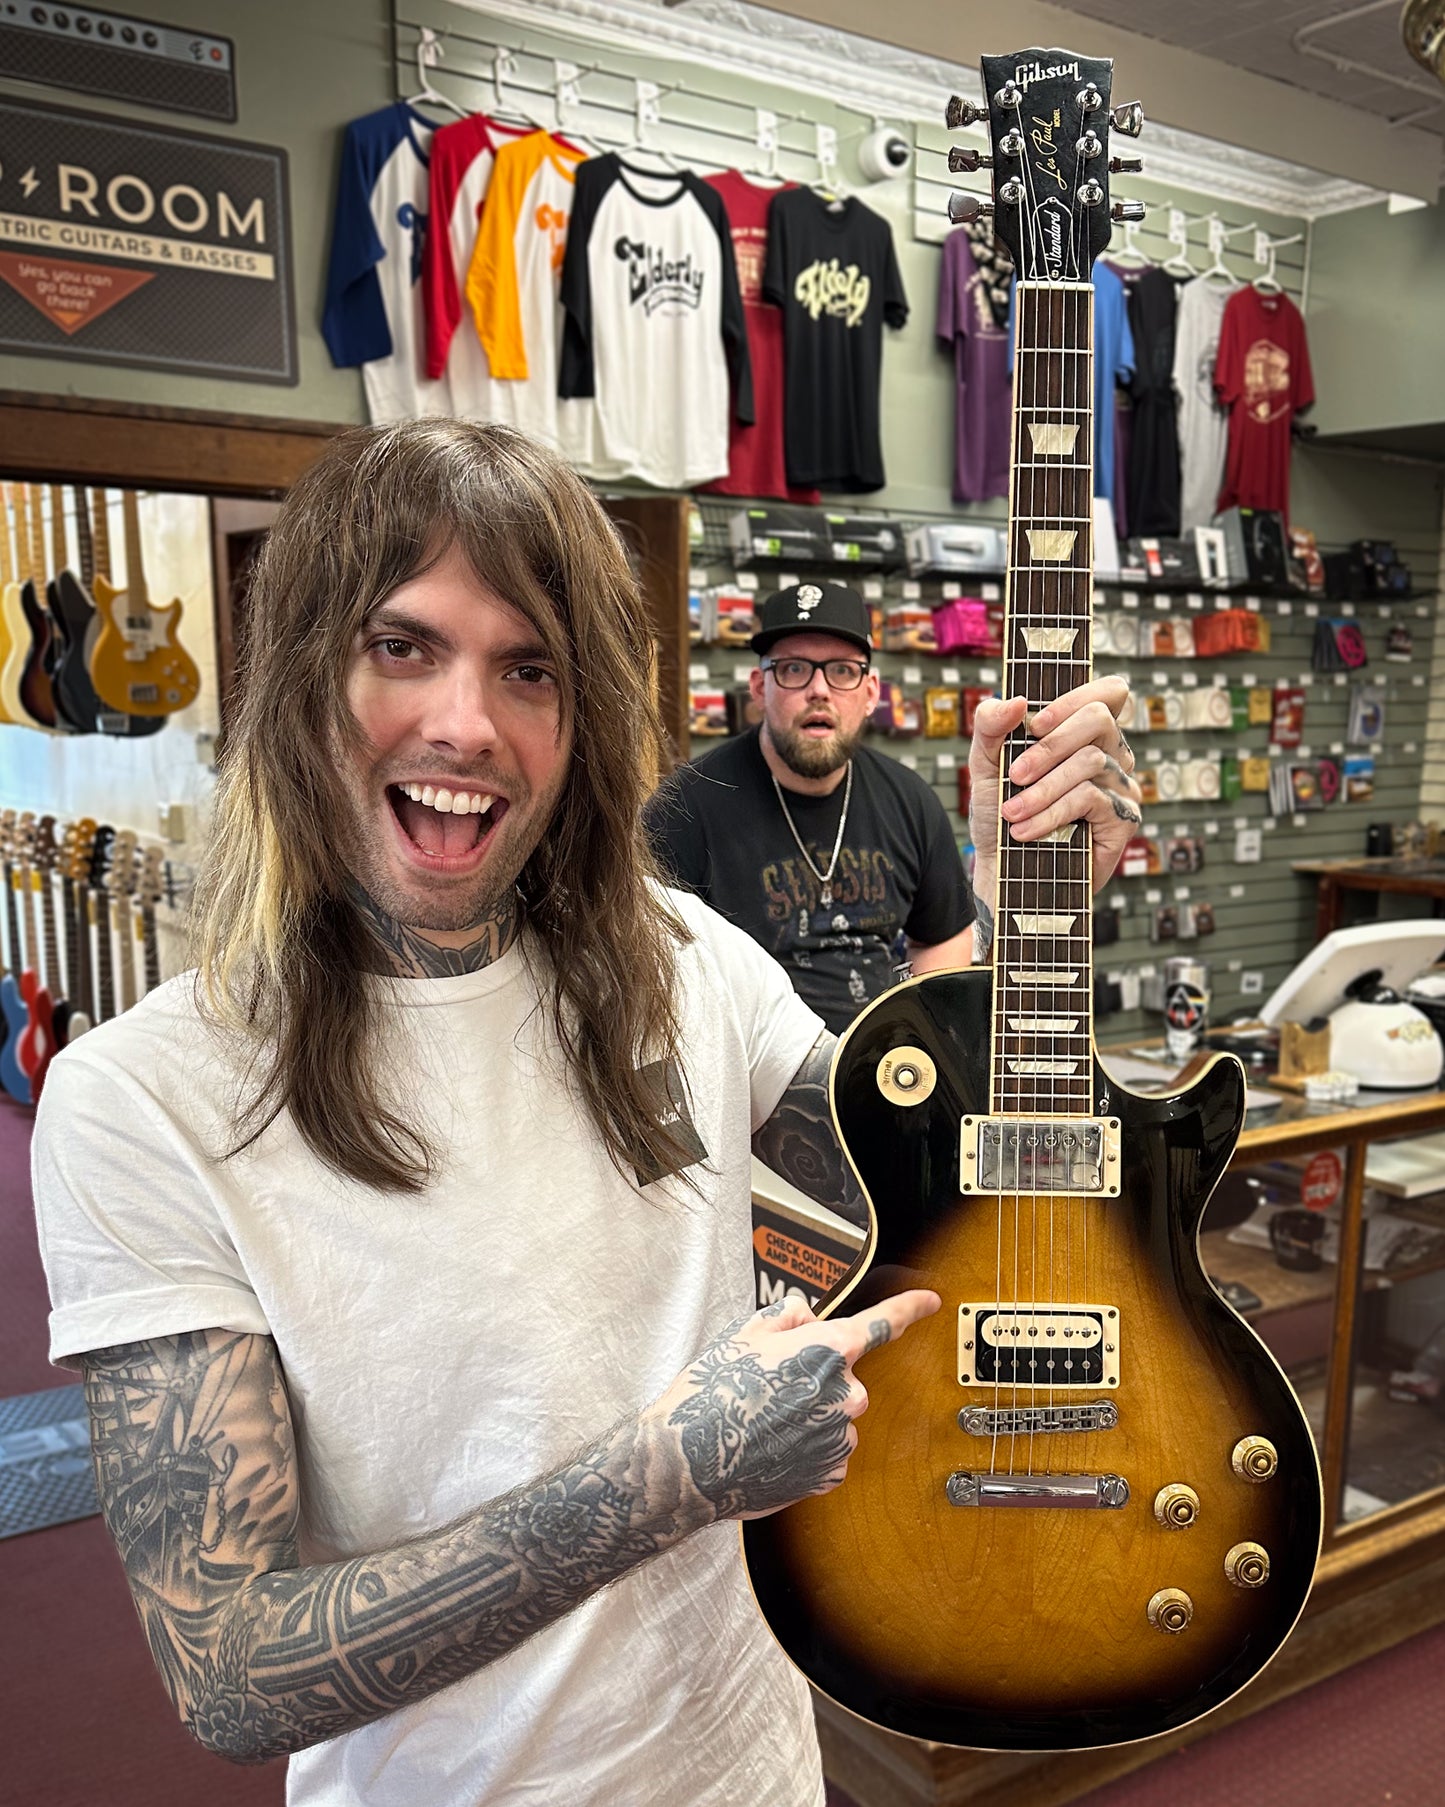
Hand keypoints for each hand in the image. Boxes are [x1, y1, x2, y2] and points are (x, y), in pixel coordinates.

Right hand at [653, 1288, 940, 1521]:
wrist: (690, 1461)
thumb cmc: (713, 1394)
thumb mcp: (743, 1334)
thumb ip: (786, 1315)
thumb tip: (807, 1316)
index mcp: (828, 1350)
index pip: (883, 1322)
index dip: (910, 1307)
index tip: (931, 1301)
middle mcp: (846, 1393)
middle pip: (843, 1375)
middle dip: (814, 1377)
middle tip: (770, 1387)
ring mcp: (841, 1437)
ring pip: (834, 1414)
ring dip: (809, 1414)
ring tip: (764, 1422)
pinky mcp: (831, 1473)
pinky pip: (828, 1449)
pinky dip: (807, 1446)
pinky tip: (773, 1446)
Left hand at [968, 676, 1140, 909]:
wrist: (999, 867)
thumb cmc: (998, 812)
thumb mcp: (984, 763)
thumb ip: (990, 725)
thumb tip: (1015, 701)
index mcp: (1083, 732)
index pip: (1108, 692)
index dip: (1075, 698)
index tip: (1035, 723)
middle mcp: (1110, 753)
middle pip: (1099, 718)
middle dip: (1050, 745)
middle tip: (1015, 774)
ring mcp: (1121, 785)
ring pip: (1091, 761)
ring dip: (1043, 788)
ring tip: (1012, 812)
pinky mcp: (1123, 819)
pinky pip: (1093, 798)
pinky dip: (1052, 813)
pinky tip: (1027, 830)